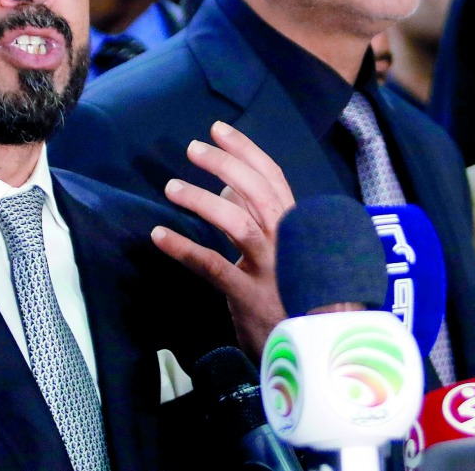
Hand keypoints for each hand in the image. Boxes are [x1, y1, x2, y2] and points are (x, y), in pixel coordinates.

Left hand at [151, 121, 293, 358]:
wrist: (315, 346)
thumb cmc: (295, 294)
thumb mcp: (280, 249)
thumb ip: (256, 215)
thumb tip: (227, 183)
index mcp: (295, 226)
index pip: (272, 177)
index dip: (246, 150)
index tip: (219, 129)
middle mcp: (286, 241)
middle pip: (257, 192)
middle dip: (225, 163)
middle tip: (193, 148)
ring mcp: (269, 268)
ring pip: (237, 223)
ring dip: (203, 200)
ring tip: (171, 187)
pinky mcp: (249, 295)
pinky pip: (213, 267)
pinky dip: (184, 248)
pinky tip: (159, 235)